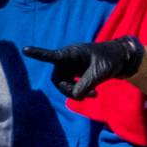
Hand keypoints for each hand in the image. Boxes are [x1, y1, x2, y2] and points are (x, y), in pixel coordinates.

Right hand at [23, 37, 143, 98]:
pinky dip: (80, 91)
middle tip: (85, 96)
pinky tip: (94, 93)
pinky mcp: (75, 72)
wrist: (120, 59)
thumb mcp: (100, 73)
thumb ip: (86, 84)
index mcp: (72, 53)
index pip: (52, 55)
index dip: (39, 54)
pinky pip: (71, 86)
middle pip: (57, 79)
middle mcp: (67, 58)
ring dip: (76, 92)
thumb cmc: (110, 60)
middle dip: (69, 90)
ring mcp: (70, 66)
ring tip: (94, 95)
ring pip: (64, 84)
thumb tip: (75, 96)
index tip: (25, 50)